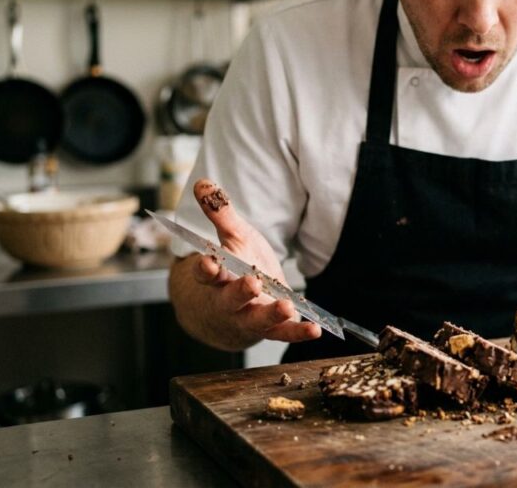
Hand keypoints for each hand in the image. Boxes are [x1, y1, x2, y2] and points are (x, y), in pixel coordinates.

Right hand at [190, 179, 321, 342]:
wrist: (229, 313)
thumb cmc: (234, 268)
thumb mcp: (231, 238)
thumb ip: (220, 213)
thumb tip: (202, 182)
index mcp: (216, 278)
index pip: (207, 274)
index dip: (206, 269)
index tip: (209, 263)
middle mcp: (228, 302)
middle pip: (229, 299)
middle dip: (239, 292)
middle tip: (251, 284)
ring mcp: (248, 318)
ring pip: (256, 320)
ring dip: (270, 315)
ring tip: (285, 307)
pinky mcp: (269, 329)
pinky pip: (282, 333)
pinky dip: (297, 332)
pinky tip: (314, 330)